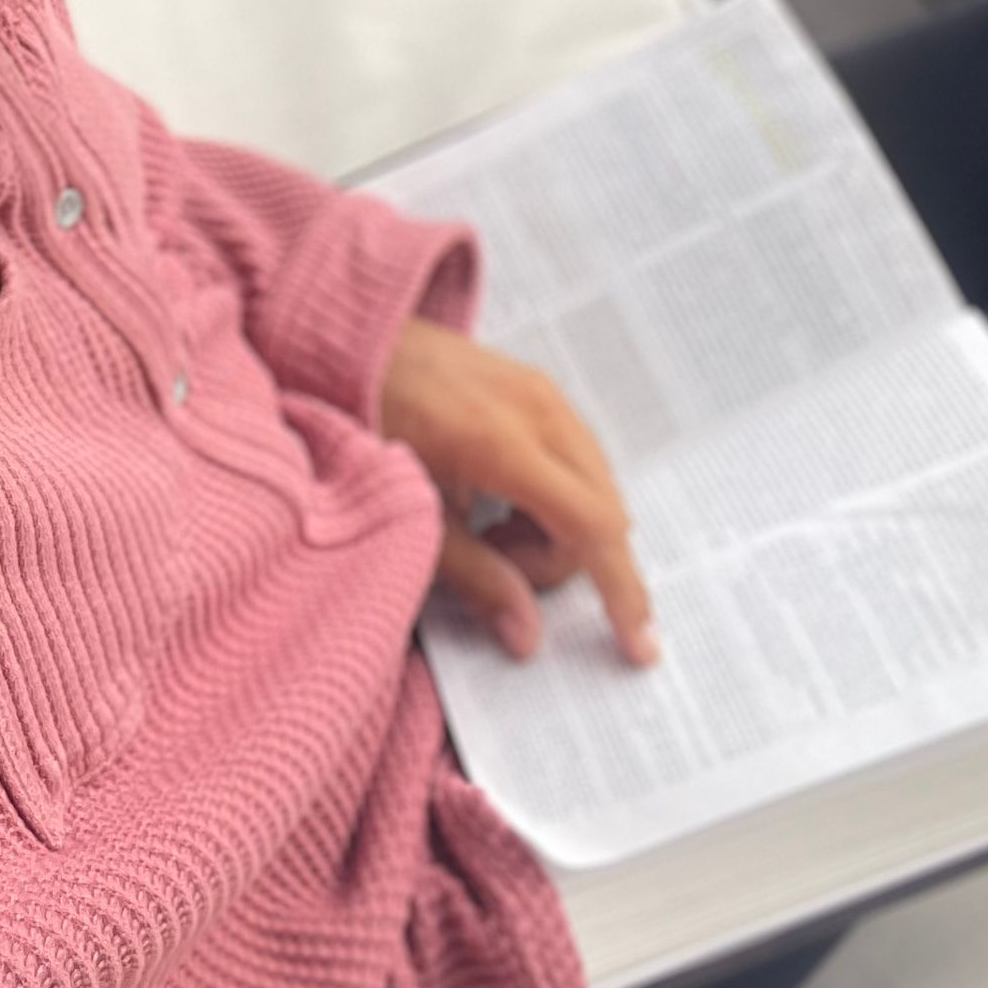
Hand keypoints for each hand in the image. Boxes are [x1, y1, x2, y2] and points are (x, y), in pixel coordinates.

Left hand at [380, 315, 658, 667]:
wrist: (347, 340)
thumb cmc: (361, 422)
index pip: (593, 527)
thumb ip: (473, 576)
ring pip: (595, 483)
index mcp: (503, 444)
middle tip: (499, 566)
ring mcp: (542, 390)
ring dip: (561, 528)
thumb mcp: (408, 511)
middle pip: (604, 510)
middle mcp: (539, 410)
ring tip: (490, 530)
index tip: (641, 647)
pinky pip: (576, 455)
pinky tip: (499, 498)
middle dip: (569, 560)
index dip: (621, 592)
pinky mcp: (536, 383)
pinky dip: (556, 494)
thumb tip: (528, 638)